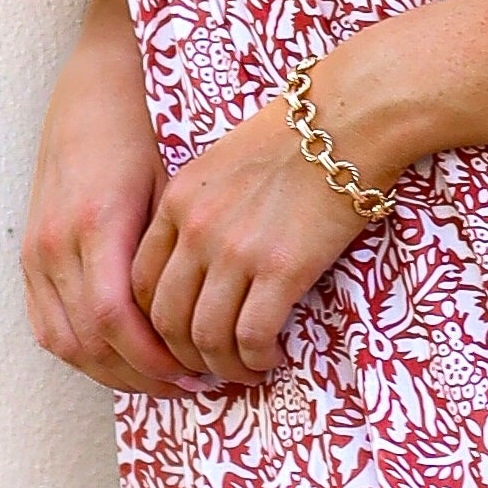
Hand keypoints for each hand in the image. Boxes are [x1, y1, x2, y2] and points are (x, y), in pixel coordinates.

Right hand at [21, 15, 224, 398]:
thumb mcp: (173, 183)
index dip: (156, 360)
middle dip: (143, 377)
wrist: (100, 79)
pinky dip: (85, 353)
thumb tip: (210, 317)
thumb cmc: (150, 125)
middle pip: (90, 342)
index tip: (202, 376)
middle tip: (195, 389)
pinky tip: (126, 359)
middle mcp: (56, 242)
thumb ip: (174, 251)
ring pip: (65, 342)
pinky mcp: (30, 252)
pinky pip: (48, 324)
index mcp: (95, 222)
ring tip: (166, 381)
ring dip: (114, 373)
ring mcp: (36, 249)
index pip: (115, 320)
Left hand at [132, 93, 381, 382]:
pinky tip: (271, 358)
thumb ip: (202, 207)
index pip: (139, 281)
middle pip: (164, 318)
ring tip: (244, 370)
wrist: (348, 116)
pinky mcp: (281, 268)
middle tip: (208, 368)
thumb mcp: (224, 162)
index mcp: (177, 202)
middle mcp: (196, 229)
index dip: (153, 323)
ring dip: (222, 366)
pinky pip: (251, 335)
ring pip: (204, 336)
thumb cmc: (297, 136)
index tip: (177, 338)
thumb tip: (204, 260)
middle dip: (182, 356)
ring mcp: (235, 250)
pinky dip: (256, 359)